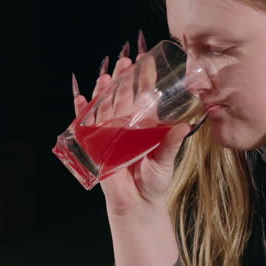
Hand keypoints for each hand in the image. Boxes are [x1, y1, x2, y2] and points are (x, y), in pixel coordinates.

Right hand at [73, 43, 191, 217]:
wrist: (138, 203)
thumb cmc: (154, 181)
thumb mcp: (165, 160)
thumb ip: (171, 143)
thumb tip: (184, 127)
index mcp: (145, 126)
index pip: (144, 98)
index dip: (144, 80)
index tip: (146, 62)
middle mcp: (127, 126)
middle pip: (122, 98)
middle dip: (122, 79)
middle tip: (124, 61)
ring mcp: (110, 135)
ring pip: (104, 108)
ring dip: (103, 92)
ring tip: (104, 77)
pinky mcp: (96, 147)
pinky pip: (86, 127)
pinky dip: (82, 114)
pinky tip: (81, 99)